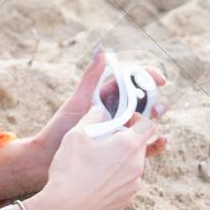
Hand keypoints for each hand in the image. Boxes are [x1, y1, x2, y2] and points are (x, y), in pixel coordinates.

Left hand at [31, 47, 167, 166]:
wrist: (48, 158)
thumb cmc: (60, 128)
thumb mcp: (78, 101)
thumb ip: (91, 78)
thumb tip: (103, 51)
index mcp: (106, 96)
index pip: (132, 81)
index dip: (148, 77)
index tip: (159, 80)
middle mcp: (116, 111)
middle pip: (144, 100)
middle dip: (155, 99)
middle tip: (156, 106)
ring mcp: (120, 130)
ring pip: (146, 120)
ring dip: (156, 118)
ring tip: (156, 119)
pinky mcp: (122, 149)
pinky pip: (143, 145)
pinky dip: (155, 142)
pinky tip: (161, 141)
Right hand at [39, 103, 153, 209]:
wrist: (65, 206)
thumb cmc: (70, 169)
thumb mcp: (75, 135)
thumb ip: (91, 117)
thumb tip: (100, 110)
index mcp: (128, 145)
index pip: (148, 126)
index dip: (137, 119)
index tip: (123, 120)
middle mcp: (137, 165)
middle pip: (140, 145)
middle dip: (125, 139)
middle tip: (104, 139)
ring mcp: (134, 184)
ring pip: (133, 163)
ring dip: (121, 158)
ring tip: (97, 160)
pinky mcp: (127, 198)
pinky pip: (127, 180)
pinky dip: (117, 175)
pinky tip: (96, 177)